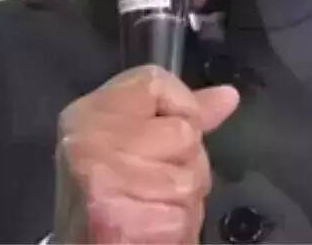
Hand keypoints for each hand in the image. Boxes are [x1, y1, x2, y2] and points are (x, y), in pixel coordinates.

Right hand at [55, 65, 238, 242]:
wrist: (82, 244)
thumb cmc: (109, 187)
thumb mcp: (130, 136)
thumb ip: (179, 113)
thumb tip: (229, 96)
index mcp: (90, 112)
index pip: (155, 83)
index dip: (180, 109)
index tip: (162, 134)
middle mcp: (92, 140)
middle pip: (183, 133)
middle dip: (184, 162)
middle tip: (151, 180)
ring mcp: (105, 182)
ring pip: (190, 179)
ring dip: (183, 200)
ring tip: (151, 206)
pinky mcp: (121, 224)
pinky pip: (183, 218)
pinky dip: (176, 228)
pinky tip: (150, 227)